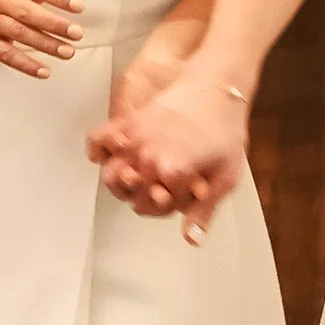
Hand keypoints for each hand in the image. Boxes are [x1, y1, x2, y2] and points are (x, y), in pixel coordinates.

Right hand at [89, 66, 250, 238]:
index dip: (170, 204)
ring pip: (111, 175)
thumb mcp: (225, 176)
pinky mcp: (129, 120)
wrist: (217, 86)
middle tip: (165, 189)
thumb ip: (204, 210)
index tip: (181, 195)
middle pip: (133, 197)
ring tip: (139, 177)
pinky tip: (111, 156)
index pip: (156, 207)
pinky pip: (100, 140)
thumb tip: (192, 238)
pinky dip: (101, 150)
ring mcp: (135, 137)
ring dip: (123, 182)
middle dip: (149, 197)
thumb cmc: (225, 127)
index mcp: (171, 172)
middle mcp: (147, 156)